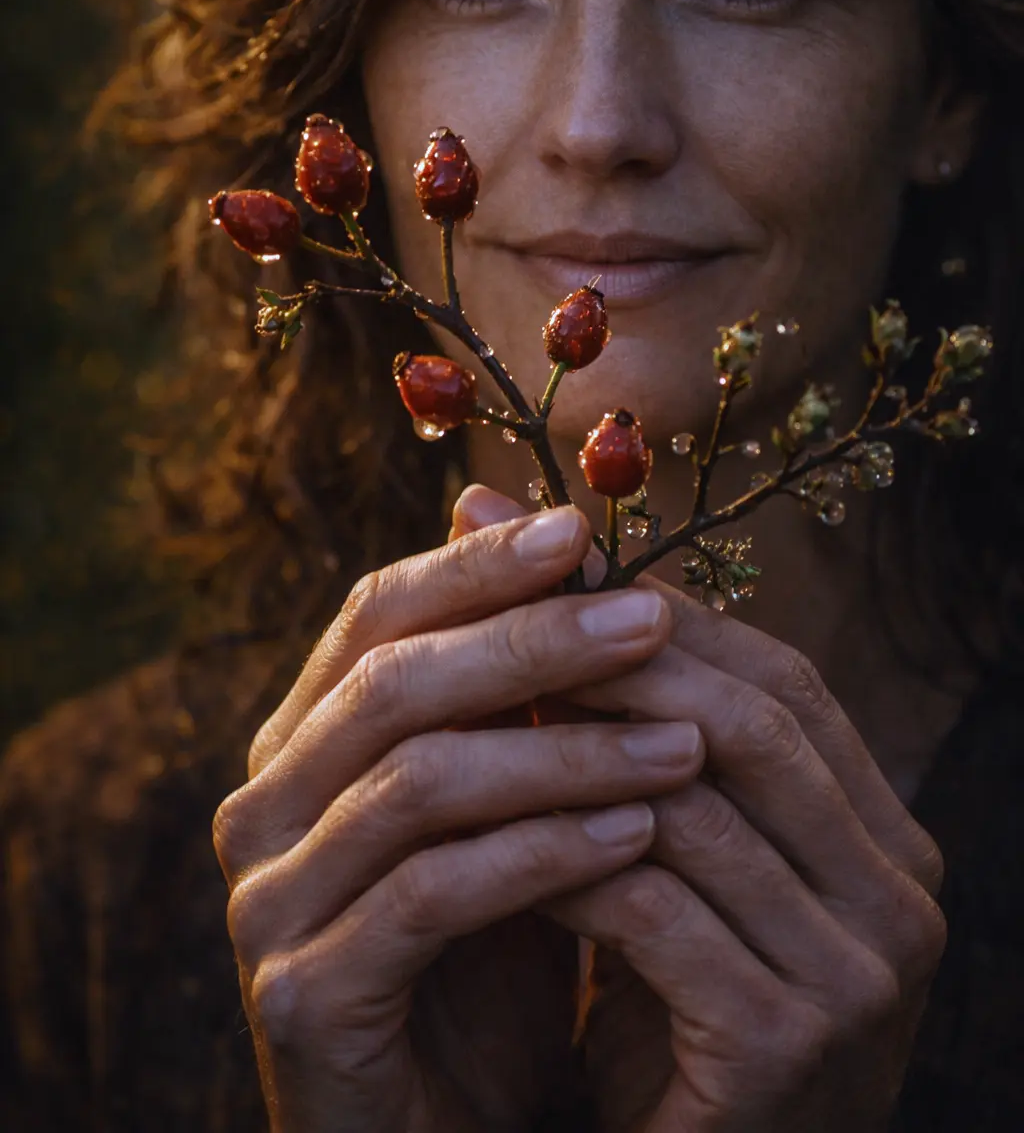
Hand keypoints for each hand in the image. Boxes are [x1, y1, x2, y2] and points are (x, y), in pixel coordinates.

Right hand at [212, 503, 705, 1132]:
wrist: (441, 1126)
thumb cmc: (486, 947)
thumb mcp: (502, 800)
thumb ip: (513, 689)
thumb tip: (559, 532)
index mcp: (301, 738)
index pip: (374, 614)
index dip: (476, 566)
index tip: (583, 532)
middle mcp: (264, 804)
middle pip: (396, 681)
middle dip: (532, 640)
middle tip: (652, 619)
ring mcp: (270, 899)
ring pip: (422, 780)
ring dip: (565, 752)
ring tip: (686, 742)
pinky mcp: (304, 991)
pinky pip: (432, 895)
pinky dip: (544, 855)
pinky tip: (640, 839)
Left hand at [537, 576, 947, 1131]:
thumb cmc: (675, 1006)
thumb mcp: (685, 862)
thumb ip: (658, 744)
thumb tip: (564, 571)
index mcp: (888, 839)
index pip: (785, 683)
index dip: (667, 612)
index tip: (552, 560)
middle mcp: (900, 901)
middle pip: (753, 726)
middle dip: (620, 661)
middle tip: (504, 619)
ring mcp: (857, 980)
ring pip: (698, 810)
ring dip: (575, 754)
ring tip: (479, 716)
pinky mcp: (785, 1048)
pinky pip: (654, 912)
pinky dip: (565, 862)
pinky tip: (489, 844)